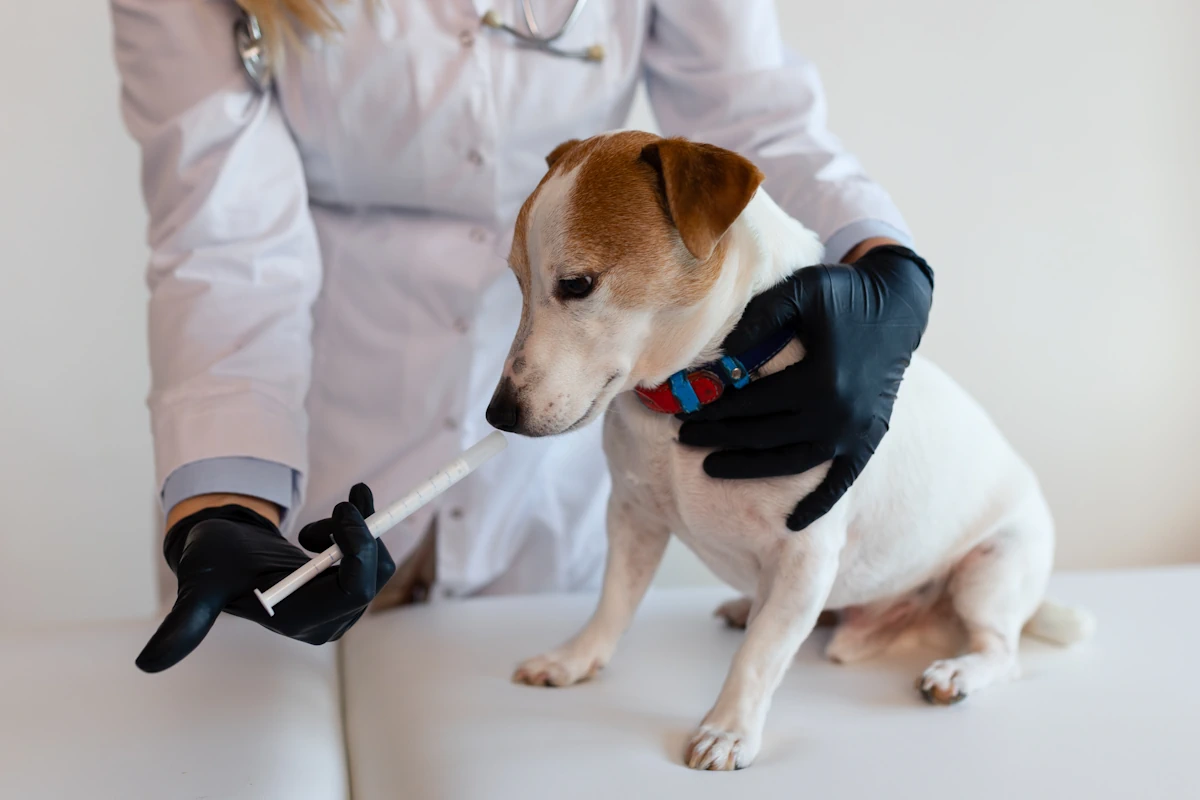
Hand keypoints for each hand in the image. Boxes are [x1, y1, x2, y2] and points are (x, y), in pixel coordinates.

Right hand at [136, 484, 395, 672]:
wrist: (224, 547)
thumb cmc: (211, 563)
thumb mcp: (200, 586)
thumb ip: (185, 623)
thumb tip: (146, 665)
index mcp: (299, 621)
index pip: (354, 594)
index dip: (360, 552)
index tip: (347, 513)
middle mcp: (325, 620)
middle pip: (372, 577)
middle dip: (364, 535)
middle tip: (345, 502)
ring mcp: (339, 603)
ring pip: (377, 562)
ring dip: (359, 528)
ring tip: (322, 517)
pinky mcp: (346, 583)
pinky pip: (374, 552)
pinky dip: (368, 520)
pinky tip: (356, 498)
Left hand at [677, 244, 933, 530]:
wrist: (898, 304)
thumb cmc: (840, 294)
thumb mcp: (797, 292)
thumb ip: (758, 320)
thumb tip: (718, 357)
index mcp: (819, 379)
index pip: (750, 404)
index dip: (712, 410)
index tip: (680, 412)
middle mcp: (839, 413)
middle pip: (764, 436)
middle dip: (718, 438)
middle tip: (681, 438)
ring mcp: (856, 432)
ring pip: (791, 462)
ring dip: (748, 468)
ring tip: (710, 467)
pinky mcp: (869, 439)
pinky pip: (840, 482)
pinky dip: (817, 504)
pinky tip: (791, 524)